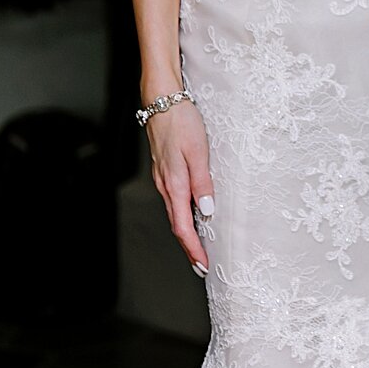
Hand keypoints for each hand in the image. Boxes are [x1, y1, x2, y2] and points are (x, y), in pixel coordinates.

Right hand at [144, 94, 214, 274]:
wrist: (162, 100)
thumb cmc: (183, 122)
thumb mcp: (199, 152)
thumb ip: (203, 182)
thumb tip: (206, 212)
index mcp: (174, 183)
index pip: (182, 226)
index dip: (193, 248)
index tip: (203, 265)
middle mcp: (166, 185)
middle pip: (177, 224)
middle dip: (190, 248)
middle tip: (202, 267)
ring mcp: (163, 178)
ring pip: (174, 213)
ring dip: (187, 234)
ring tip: (199, 249)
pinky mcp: (165, 171)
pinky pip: (174, 200)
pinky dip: (183, 216)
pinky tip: (192, 217)